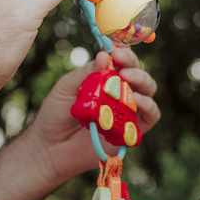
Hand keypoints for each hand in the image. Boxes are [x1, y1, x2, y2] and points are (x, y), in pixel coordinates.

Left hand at [26, 45, 159, 185]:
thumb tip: (104, 56)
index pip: (122, 61)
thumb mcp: (67, 87)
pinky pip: (150, 116)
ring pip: (148, 91)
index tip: (117, 51)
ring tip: (128, 78)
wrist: (49, 147)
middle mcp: (119, 94)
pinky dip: (149, 105)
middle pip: (139, 73)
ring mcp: (126, 112)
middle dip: (133, 65)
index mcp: (105, 79)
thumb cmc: (56, 114)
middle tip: (122, 64)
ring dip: (142, 81)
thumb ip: (87, 72)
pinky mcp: (130, 131)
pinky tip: (136, 100)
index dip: (124, 53)